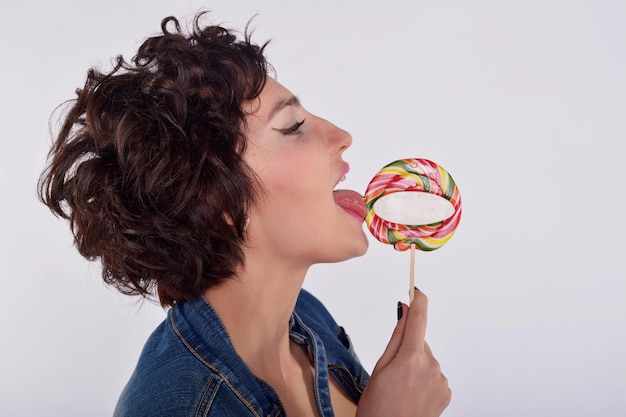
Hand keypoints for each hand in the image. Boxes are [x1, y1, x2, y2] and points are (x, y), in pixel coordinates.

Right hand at [356, 291, 450, 416]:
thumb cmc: (377, 407)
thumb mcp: (379, 368)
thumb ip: (396, 337)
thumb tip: (405, 312)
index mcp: (412, 358)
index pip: (419, 319)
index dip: (418, 302)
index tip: (417, 291)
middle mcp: (432, 366)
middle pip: (419, 343)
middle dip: (407, 349)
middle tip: (391, 372)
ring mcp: (441, 380)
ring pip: (426, 359)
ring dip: (414, 366)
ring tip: (401, 388)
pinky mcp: (446, 392)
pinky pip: (433, 374)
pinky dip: (423, 379)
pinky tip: (412, 394)